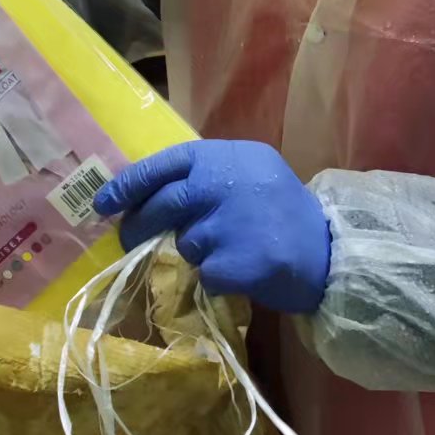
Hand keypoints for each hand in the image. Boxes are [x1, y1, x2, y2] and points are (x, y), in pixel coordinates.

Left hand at [94, 140, 330, 314]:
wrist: (331, 254)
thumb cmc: (283, 215)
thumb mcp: (250, 176)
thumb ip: (206, 178)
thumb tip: (146, 196)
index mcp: (229, 156)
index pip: (166, 163)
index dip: (130, 183)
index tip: (104, 202)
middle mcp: (226, 182)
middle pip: (163, 204)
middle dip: (138, 226)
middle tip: (128, 240)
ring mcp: (230, 222)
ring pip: (183, 243)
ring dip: (195, 253)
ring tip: (228, 251)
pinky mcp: (235, 260)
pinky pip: (202, 273)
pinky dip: (213, 278)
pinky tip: (240, 271)